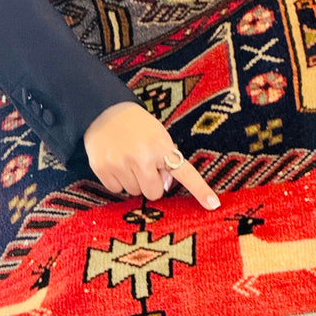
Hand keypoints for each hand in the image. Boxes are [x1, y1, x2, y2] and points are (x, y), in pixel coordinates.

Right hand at [83, 101, 220, 209]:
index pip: (185, 172)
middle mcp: (141, 156)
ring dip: (133, 180)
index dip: (200, 190)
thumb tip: (164, 186)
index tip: (214, 205)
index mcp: (160, 146)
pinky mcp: (102, 168)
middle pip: (154, 193)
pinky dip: (116, 179)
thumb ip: (166, 159)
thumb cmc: (137, 125)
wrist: (103, 109)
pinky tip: (114, 161)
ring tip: (127, 158)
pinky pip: (116, 189)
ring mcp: (120, 163)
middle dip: (150, 182)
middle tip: (143, 164)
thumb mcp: (158, 135)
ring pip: (134, 192)